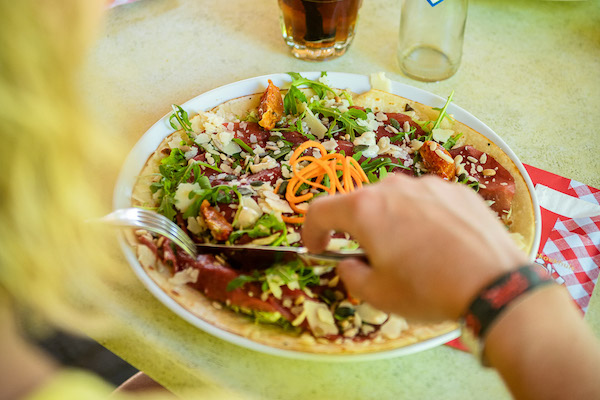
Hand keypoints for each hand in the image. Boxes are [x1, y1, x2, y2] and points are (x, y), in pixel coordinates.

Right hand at [302, 173, 527, 320]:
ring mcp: (428, 185)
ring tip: (415, 254)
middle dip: (358, 229)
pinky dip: (424, 219)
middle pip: (361, 204)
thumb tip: (349, 263)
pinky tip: (442, 245)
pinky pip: (427, 202)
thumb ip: (350, 275)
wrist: (496, 283)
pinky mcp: (457, 190)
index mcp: (365, 209)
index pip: (319, 210)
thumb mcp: (378, 294)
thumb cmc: (429, 289)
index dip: (311, 231)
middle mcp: (394, 187)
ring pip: (396, 201)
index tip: (317, 248)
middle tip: (372, 258)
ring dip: (393, 223)